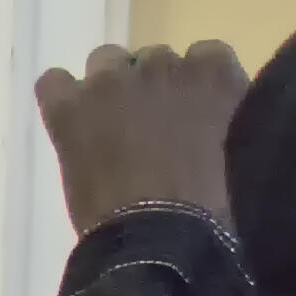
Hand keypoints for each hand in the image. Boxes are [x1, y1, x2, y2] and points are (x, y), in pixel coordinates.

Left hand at [36, 40, 246, 233]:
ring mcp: (110, 83)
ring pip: (107, 60)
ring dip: (113, 84)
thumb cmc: (212, 210)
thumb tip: (217, 123)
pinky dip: (63, 96)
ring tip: (113, 123)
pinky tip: (73, 123)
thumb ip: (229, 124)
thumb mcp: (241, 155)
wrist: (156, 241)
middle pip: (157, 58)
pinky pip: (54, 80)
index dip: (202, 83)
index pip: (211, 54)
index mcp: (213, 79)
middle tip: (157, 128)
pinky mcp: (68, 107)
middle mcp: (162, 67)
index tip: (202, 111)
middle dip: (157, 87)